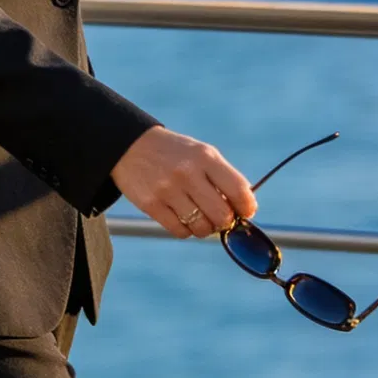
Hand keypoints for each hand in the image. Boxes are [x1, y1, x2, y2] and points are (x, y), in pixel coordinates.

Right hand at [112, 126, 256, 239]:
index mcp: (205, 157)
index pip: (239, 190)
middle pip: (222, 215)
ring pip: (202, 228)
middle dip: (225, 221)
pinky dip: (186, 230)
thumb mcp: (201, 154)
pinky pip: (180, 231)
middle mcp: (187, 172)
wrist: (130, 145)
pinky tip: (183, 218)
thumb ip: (223, 178)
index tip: (245, 212)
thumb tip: (243, 212)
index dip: (247, 207)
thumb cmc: (175, 154)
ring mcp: (168, 189)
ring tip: (200, 217)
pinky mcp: (151, 204)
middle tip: (220, 217)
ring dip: (205, 228)